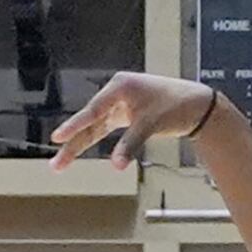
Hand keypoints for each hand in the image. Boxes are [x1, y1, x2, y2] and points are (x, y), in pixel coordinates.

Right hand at [49, 70, 219, 167]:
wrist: (196, 105)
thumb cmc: (176, 106)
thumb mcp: (151, 125)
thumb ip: (131, 145)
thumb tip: (116, 165)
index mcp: (120, 86)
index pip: (93, 110)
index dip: (75, 125)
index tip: (58, 137)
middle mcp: (116, 94)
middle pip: (89, 121)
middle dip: (72, 143)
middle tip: (56, 163)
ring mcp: (119, 105)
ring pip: (93, 128)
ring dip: (78, 145)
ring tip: (60, 163)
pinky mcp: (124, 116)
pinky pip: (103, 130)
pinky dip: (93, 141)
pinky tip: (76, 152)